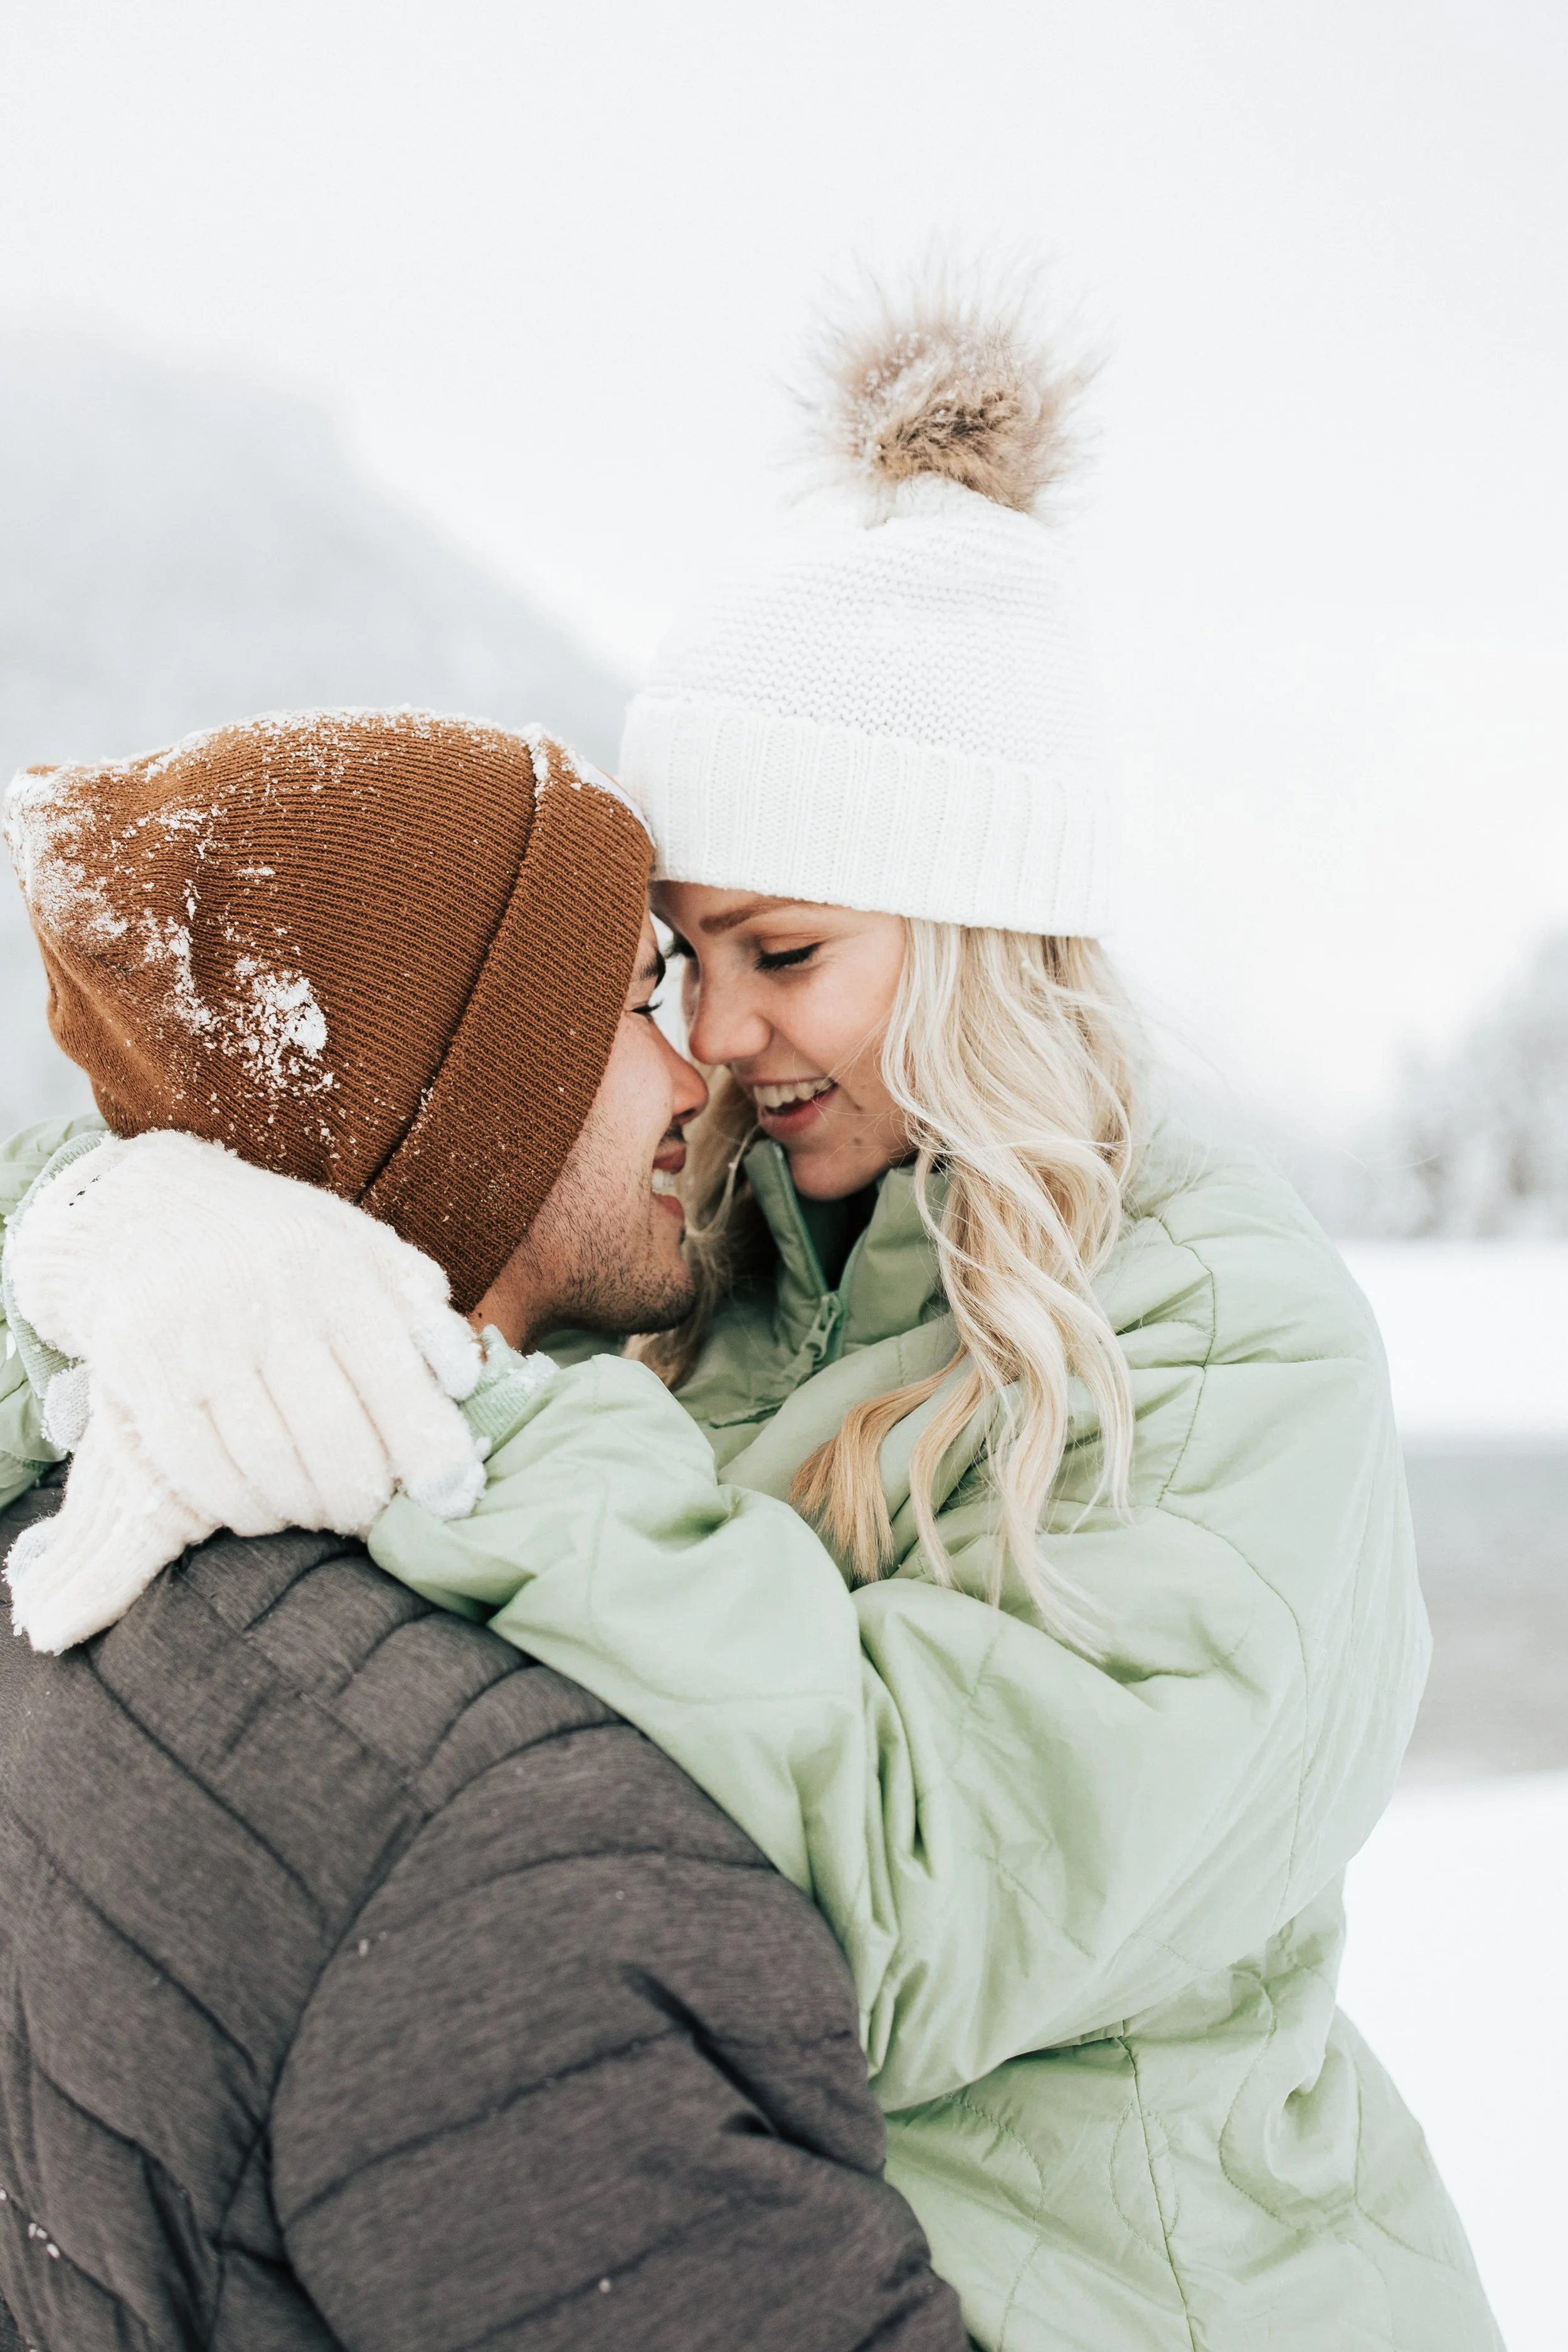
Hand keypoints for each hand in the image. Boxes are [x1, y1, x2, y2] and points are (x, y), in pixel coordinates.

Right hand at [7, 1132, 486, 1646]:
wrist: (138, 1205)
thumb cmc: (271, 1239)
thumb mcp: (354, 1242)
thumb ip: (416, 1304)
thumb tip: (466, 1379)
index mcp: (331, 1265)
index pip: (396, 1379)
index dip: (432, 1453)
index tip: (456, 1497)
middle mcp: (263, 1298)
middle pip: (333, 1439)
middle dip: (367, 1498)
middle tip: (378, 1515)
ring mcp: (194, 1337)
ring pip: (268, 1467)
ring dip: (308, 1510)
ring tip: (326, 1511)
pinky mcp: (139, 1372)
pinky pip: (202, 1473)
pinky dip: (245, 1508)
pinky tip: (266, 1505)